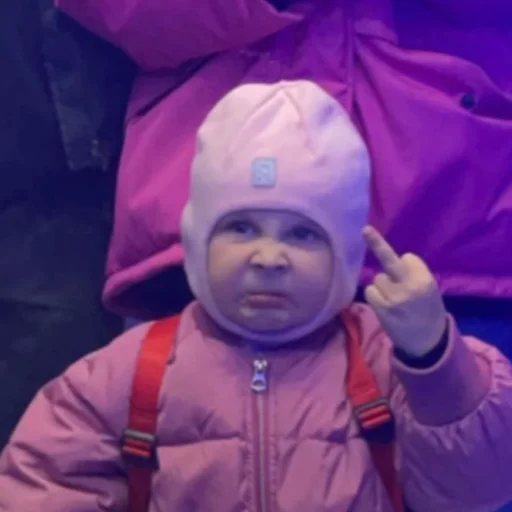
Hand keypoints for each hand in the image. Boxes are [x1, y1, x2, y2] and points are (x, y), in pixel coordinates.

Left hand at [363, 226, 446, 357]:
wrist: (427, 341)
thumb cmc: (427, 310)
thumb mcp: (429, 289)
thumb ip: (414, 274)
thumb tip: (395, 259)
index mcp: (425, 279)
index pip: (407, 258)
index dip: (406, 265)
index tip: (408, 272)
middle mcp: (409, 286)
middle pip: (389, 260)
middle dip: (376, 243)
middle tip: (365, 229)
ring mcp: (394, 298)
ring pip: (377, 279)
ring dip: (382, 287)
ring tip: (394, 301)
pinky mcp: (381, 309)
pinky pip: (370, 292)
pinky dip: (375, 296)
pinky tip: (386, 307)